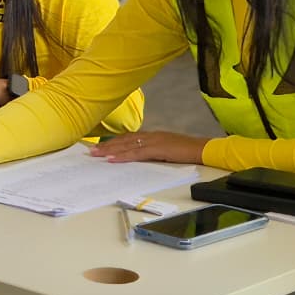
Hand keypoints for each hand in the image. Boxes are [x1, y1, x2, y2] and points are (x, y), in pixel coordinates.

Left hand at [90, 132, 208, 165]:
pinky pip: (136, 153)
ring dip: (110, 150)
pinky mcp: (158, 148)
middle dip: (107, 145)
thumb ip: (153, 152)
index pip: (128, 138)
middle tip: (91, 151)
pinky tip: (112, 159)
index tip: (100, 146)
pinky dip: (123, 156)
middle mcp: (150, 135)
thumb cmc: (188, 151)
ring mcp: (154, 141)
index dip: (114, 142)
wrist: (203, 149)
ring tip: (97, 155)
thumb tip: (139, 158)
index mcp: (152, 136)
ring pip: (127, 145)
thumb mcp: (167, 151)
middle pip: (124, 140)